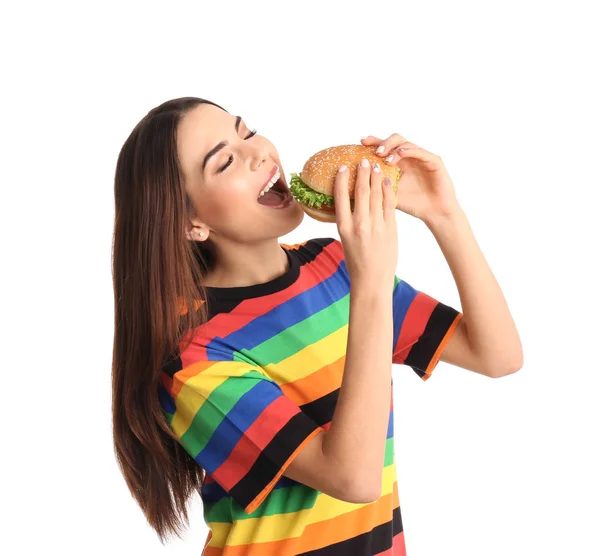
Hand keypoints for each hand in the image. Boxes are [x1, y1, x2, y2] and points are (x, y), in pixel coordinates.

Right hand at [333, 158, 397, 292]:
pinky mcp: (390, 229)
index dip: (341, 180)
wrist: (372, 280)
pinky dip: (387, 191)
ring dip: (376, 178)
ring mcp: (376, 226)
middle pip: (360, 192)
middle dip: (362, 174)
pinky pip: (388, 204)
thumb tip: (352, 203)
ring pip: (376, 195)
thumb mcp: (345, 240)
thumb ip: (349, 221)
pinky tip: (386, 181)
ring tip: (375, 166)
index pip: (340, 198)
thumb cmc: (356, 262)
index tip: (343, 167)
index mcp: (344, 228)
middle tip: (362, 160)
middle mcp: (360, 225)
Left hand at [361, 134, 461, 222]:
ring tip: (384, 156)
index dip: (373, 142)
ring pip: (406, 144)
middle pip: (395, 140)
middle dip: (383, 143)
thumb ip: (377, 187)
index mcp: (399, 163)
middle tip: (374, 152)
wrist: (435, 213)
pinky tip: (400, 153)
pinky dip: (410, 150)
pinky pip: (421, 152)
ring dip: (394, 148)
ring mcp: (422, 158)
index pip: (385, 148)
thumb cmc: (414, 204)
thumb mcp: (390, 194)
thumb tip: (354, 186)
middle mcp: (410, 157)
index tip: (361, 142)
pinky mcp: (434, 161)